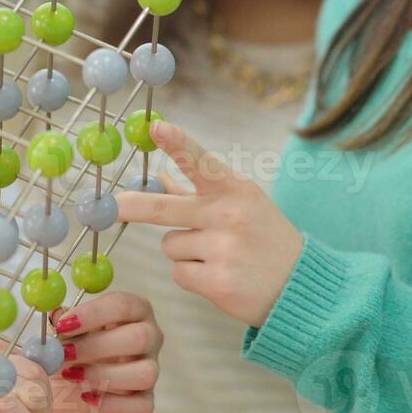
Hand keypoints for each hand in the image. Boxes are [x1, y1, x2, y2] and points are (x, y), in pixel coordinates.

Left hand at [45, 291, 161, 412]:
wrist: (71, 389)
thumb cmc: (74, 349)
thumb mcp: (67, 332)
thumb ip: (63, 324)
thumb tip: (57, 314)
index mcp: (134, 310)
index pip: (123, 305)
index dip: (93, 314)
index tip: (63, 325)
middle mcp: (150, 336)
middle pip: (139, 337)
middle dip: (96, 346)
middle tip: (63, 354)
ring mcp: (152, 369)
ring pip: (145, 373)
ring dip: (103, 375)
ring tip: (70, 375)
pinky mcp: (147, 400)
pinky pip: (139, 407)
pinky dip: (109, 405)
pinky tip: (84, 397)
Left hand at [114, 121, 302, 328]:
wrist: (301, 285)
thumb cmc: (265, 238)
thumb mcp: (242, 204)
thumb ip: (199, 191)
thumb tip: (160, 176)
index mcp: (236, 189)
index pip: (203, 162)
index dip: (178, 143)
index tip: (157, 127)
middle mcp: (229, 216)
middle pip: (165, 209)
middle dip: (133, 205)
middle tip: (110, 205)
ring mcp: (224, 250)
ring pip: (170, 245)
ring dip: (184, 251)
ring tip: (218, 256)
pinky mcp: (218, 283)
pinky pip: (178, 273)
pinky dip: (191, 276)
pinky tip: (218, 276)